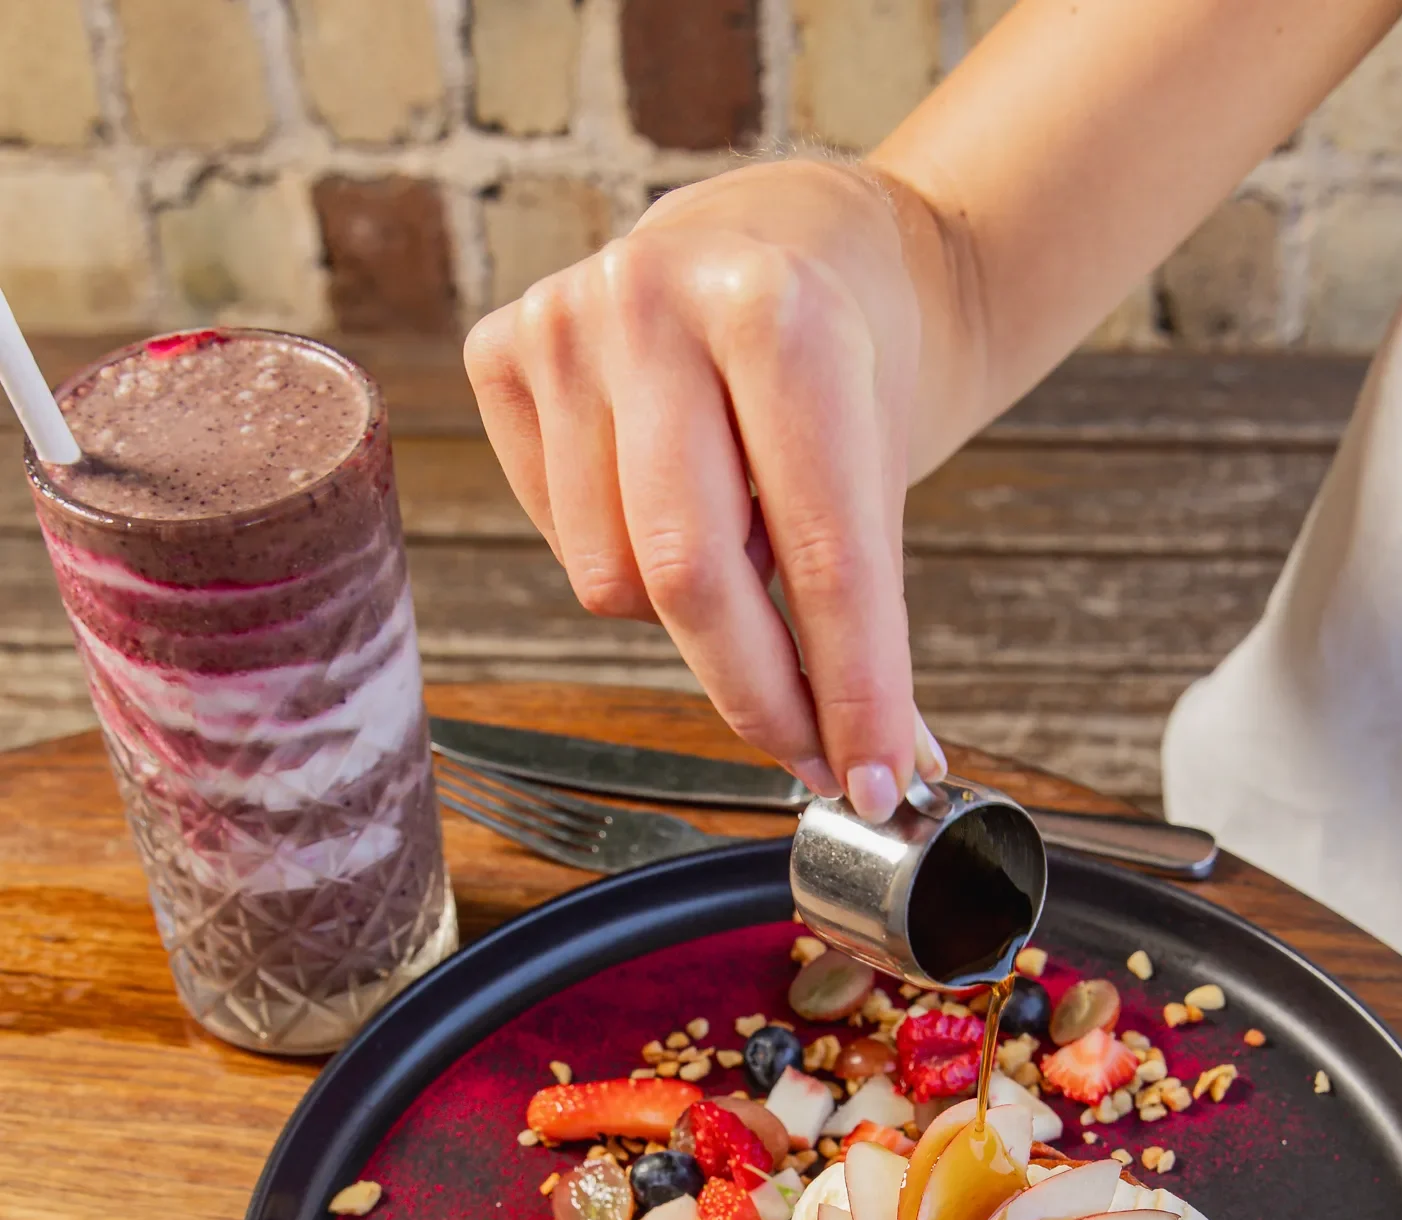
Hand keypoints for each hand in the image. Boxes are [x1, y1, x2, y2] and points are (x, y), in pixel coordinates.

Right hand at [464, 160, 946, 820]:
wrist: (791, 235)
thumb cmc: (845, 355)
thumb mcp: (883, 455)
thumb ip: (866, 609)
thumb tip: (876, 766)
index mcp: (778, 315)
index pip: (818, 551)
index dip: (851, 687)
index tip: (875, 781)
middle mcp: (652, 303)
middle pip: (687, 578)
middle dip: (760, 694)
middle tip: (812, 754)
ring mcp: (562, 323)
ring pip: (610, 580)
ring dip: (685, 610)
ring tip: (734, 536)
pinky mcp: (499, 352)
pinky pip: (557, 541)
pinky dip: (620, 557)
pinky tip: (662, 494)